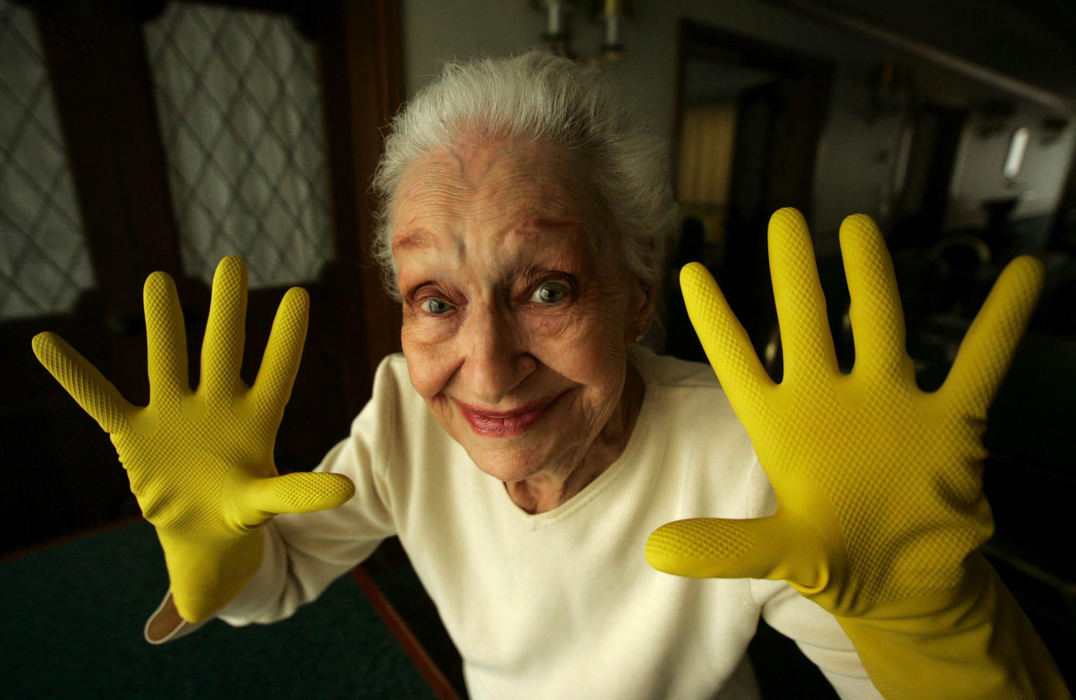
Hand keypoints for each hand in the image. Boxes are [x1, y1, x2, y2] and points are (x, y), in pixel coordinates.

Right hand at [33, 256, 354, 621]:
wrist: (200, 532)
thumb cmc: (241, 512)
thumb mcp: (267, 504)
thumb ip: (299, 493)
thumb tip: (346, 488)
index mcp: (256, 421)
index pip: (277, 372)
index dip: (286, 338)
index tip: (299, 295)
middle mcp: (216, 405)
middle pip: (222, 350)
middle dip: (226, 309)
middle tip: (232, 262)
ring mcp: (174, 413)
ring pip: (167, 359)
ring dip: (161, 324)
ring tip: (159, 280)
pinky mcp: (134, 433)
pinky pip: (99, 400)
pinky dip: (75, 376)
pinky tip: (47, 343)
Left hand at [646, 208, 1042, 616]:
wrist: (905, 581)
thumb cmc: (833, 559)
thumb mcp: (779, 553)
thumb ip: (726, 549)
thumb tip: (657, 551)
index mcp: (782, 426)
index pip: (740, 363)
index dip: (716, 320)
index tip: (691, 271)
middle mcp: (831, 401)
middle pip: (807, 323)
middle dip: (795, 273)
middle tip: (783, 217)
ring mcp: (890, 404)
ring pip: (880, 324)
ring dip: (872, 275)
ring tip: (858, 224)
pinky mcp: (951, 421)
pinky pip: (981, 361)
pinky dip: (1003, 320)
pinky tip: (1023, 271)